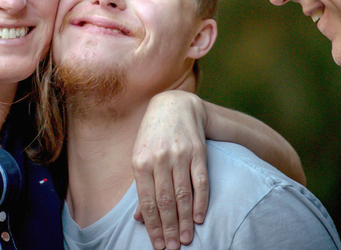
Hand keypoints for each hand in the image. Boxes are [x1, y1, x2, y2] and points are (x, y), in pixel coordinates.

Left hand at [132, 90, 209, 249]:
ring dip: (185, 220)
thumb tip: (138, 218)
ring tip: (187, 239)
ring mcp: (180, 155)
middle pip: (165, 201)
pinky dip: (201, 201)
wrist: (174, 105)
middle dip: (169, 228)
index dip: (153, 226)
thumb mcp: (140, 157)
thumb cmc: (153, 136)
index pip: (147, 201)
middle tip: (174, 248)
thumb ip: (141, 187)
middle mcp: (159, 159)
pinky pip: (200, 181)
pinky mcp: (198, 152)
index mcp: (140, 162)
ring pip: (183, 194)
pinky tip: (200, 218)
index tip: (159, 245)